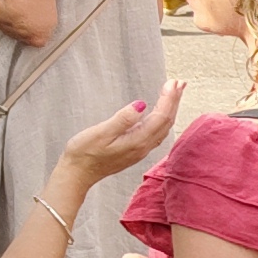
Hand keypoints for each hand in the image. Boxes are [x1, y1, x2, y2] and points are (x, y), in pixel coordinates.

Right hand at [48, 79, 184, 207]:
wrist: (78, 174)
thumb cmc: (84, 153)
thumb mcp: (100, 133)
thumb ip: (122, 120)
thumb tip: (141, 105)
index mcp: (137, 140)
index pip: (160, 116)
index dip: (168, 98)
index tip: (172, 82)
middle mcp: (143, 146)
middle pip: (166, 121)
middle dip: (174, 101)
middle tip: (180, 83)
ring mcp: (141, 150)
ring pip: (163, 127)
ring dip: (171, 110)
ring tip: (175, 94)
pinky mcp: (136, 150)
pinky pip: (157, 133)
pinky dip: (163, 119)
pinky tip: (161, 114)